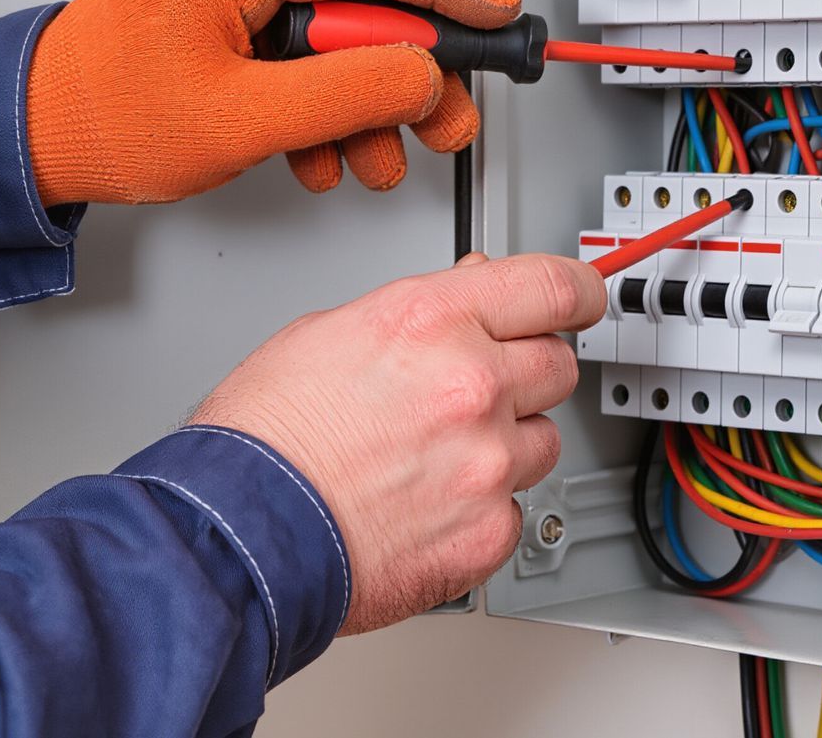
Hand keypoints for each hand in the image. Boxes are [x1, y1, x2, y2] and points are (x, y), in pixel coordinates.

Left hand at [26, 0, 520, 204]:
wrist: (22, 139)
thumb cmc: (98, 121)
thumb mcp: (242, 120)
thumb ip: (346, 93)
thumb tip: (422, 73)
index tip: (497, 15)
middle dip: (404, 71)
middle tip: (443, 121)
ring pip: (327, 34)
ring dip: (358, 100)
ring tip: (372, 157)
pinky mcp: (210, 12)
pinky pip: (290, 48)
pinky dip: (314, 101)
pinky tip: (319, 149)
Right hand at [189, 252, 606, 633]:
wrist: (237, 535)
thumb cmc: (261, 438)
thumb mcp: (328, 331)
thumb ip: (419, 310)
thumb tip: (470, 291)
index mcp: (433, 322)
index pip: (554, 287)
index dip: (579, 292)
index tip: (584, 298)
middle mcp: (472, 386)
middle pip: (557, 364)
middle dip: (525, 372)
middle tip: (474, 391)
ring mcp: (486, 463)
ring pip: (542, 442)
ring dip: (505, 444)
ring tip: (434, 457)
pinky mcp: (486, 533)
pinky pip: (515, 509)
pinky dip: (482, 509)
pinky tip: (428, 505)